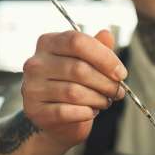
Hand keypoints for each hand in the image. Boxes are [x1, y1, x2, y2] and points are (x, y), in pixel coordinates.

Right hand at [21, 29, 126, 147]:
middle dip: (106, 83)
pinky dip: (85, 113)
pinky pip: (67, 111)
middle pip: (79, 69)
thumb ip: (97, 48)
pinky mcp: (35, 110)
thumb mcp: (87, 63)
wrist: (57, 119)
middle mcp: (36, 63)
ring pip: (74, 92)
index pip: (77, 41)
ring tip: (105, 101)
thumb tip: (107, 34)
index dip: (104, 57)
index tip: (121, 73)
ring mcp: (32, 87)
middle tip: (118, 92)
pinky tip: (90, 112)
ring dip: (98, 99)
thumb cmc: (74, 85)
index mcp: (48, 43)